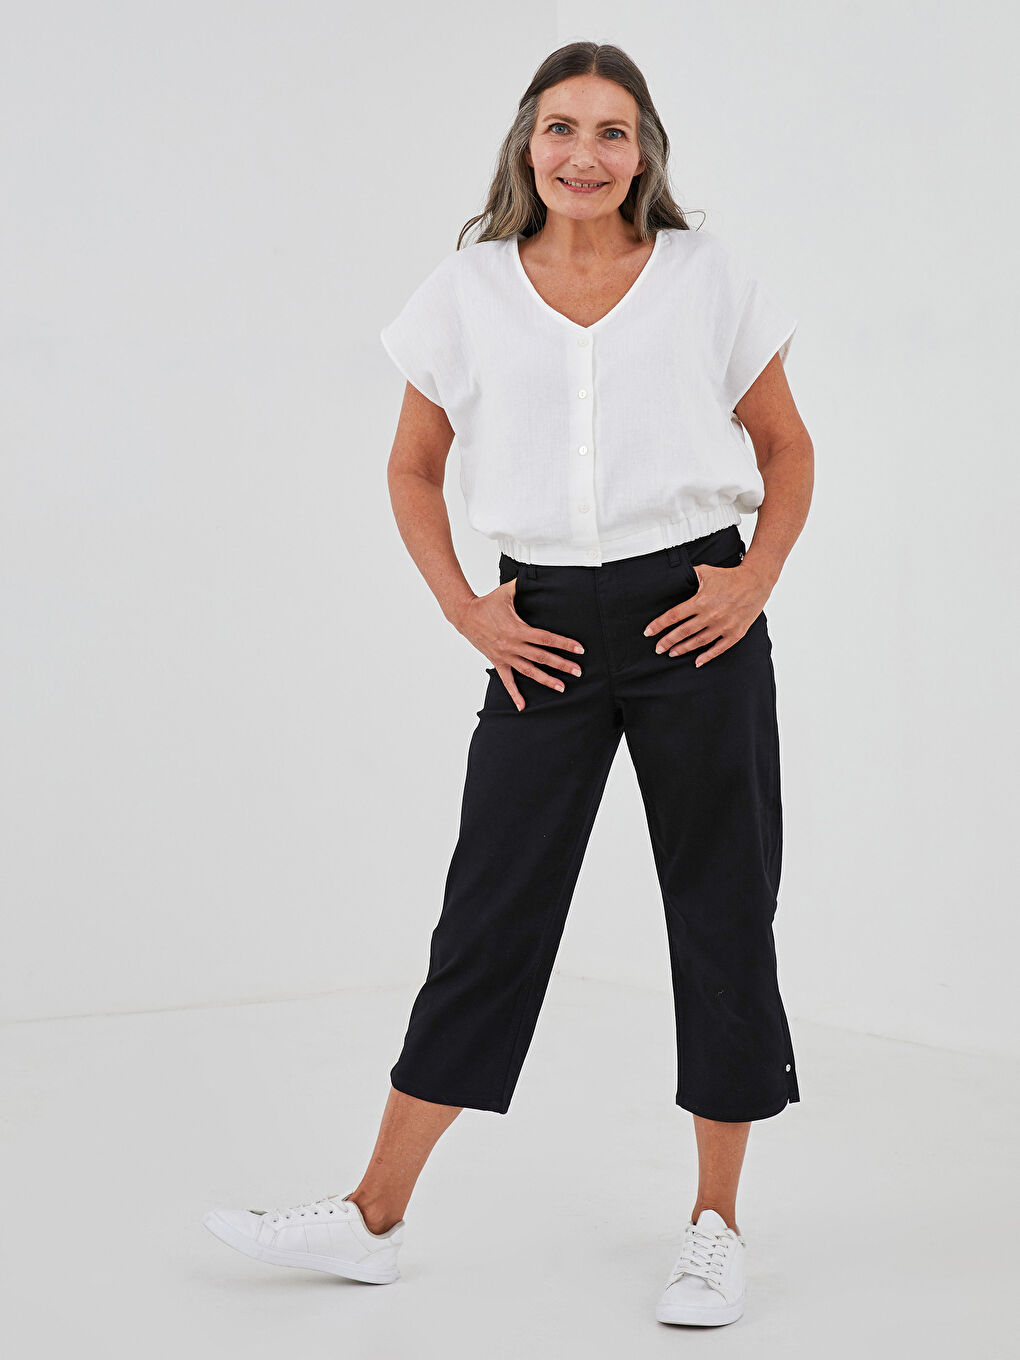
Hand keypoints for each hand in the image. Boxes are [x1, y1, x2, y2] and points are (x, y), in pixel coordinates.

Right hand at [451, 579, 584, 711]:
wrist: (465, 616)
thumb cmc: (487, 603)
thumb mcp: (506, 591)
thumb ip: (523, 584)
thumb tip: (535, 574)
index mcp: (518, 629)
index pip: (546, 638)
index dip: (563, 644)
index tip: (579, 649)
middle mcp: (513, 645)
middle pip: (542, 657)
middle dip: (561, 664)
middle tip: (578, 671)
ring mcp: (505, 656)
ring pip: (529, 671)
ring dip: (546, 680)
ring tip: (561, 687)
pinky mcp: (498, 662)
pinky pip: (507, 681)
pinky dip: (515, 694)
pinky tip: (523, 706)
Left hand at [643, 560, 772, 666]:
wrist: (755, 582)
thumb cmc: (729, 576)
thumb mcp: (705, 572)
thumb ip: (688, 576)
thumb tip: (672, 578)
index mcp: (701, 601)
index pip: (674, 616)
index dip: (659, 625)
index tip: (648, 632)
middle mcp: (711, 615)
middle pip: (683, 632)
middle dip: (667, 641)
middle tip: (658, 648)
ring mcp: (723, 626)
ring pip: (698, 642)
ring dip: (683, 648)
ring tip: (672, 652)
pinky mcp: (735, 633)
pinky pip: (719, 648)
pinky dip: (707, 656)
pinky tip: (697, 661)